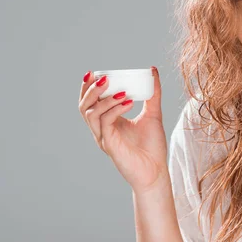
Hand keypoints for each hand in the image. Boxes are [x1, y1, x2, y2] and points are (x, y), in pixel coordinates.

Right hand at [78, 67, 168, 190]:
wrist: (156, 171)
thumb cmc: (153, 146)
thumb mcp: (153, 113)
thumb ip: (153, 93)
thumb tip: (153, 71)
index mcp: (108, 121)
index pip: (91, 101)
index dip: (88, 87)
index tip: (95, 72)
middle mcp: (102, 129)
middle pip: (84, 106)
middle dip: (91, 90)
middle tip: (104, 78)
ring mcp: (104, 137)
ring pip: (90, 114)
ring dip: (104, 99)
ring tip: (122, 91)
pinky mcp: (109, 145)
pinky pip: (105, 123)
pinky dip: (115, 110)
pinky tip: (128, 102)